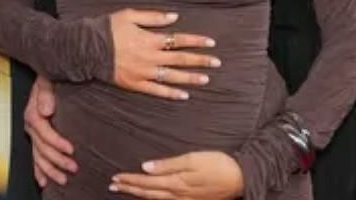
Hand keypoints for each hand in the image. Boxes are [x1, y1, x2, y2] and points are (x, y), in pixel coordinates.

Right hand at [24, 75, 76, 187]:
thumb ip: (46, 92)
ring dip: (50, 170)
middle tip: (73, 167)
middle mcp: (32, 124)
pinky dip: (39, 170)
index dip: (56, 142)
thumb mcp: (47, 79)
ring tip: (63, 179)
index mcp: (33, 112)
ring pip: (38, 156)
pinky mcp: (37, 137)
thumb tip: (46, 109)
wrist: (47, 76)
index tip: (70, 149)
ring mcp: (33, 132)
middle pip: (42, 148)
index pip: (44, 132)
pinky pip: (35, 157)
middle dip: (57, 160)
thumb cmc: (48, 77)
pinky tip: (44, 180)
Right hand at [109, 9, 219, 99]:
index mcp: (150, 39)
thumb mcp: (130, 15)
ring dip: (190, 78)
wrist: (87, 48)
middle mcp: (150, 57)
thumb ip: (154, 17)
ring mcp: (143, 73)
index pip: (179, 40)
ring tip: (206, 79)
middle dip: (200, 61)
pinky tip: (184, 95)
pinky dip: (171, 93)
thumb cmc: (108, 28)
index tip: (211, 43)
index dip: (196, 41)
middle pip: (180, 59)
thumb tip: (175, 17)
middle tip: (217, 62)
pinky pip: (156, 90)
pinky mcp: (135, 84)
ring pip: (172, 77)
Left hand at [110, 151, 244, 199]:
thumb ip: (169, 165)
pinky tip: (150, 198)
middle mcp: (178, 195)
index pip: (147, 182)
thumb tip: (146, 167)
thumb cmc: (218, 164)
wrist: (241, 178)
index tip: (116, 177)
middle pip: (148, 193)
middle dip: (130, 188)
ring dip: (139, 195)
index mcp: (176, 182)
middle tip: (113, 184)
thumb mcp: (193, 159)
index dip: (130, 180)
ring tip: (126, 190)